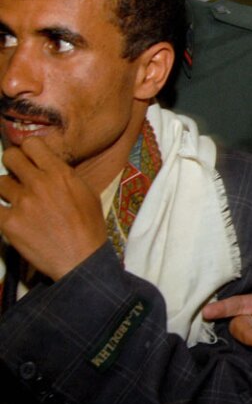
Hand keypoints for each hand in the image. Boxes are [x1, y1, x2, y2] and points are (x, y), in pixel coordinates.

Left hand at [0, 138, 105, 279]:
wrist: (81, 259)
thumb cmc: (90, 227)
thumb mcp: (88, 193)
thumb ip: (66, 176)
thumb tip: (50, 166)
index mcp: (60, 174)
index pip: (32, 144)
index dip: (29, 150)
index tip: (30, 159)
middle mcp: (39, 183)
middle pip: (9, 157)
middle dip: (13, 164)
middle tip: (17, 176)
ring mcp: (22, 203)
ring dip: (7, 191)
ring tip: (17, 203)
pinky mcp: (8, 223)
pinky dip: (1, 211)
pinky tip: (9, 217)